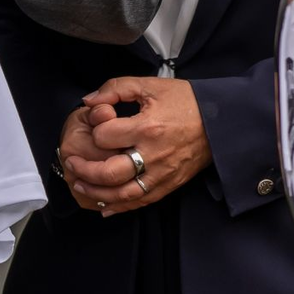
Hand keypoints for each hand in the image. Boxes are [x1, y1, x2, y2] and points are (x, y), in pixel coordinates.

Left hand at [64, 77, 211, 215]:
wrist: (222, 122)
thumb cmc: (185, 101)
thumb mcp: (149, 85)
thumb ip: (115, 88)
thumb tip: (89, 100)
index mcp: (147, 127)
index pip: (105, 136)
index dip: (94, 130)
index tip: (95, 124)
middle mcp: (153, 155)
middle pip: (110, 173)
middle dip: (85, 170)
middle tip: (71, 163)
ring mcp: (162, 174)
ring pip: (124, 194)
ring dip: (97, 193)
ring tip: (79, 184)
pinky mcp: (170, 185)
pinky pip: (142, 201)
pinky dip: (120, 207)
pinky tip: (104, 207)